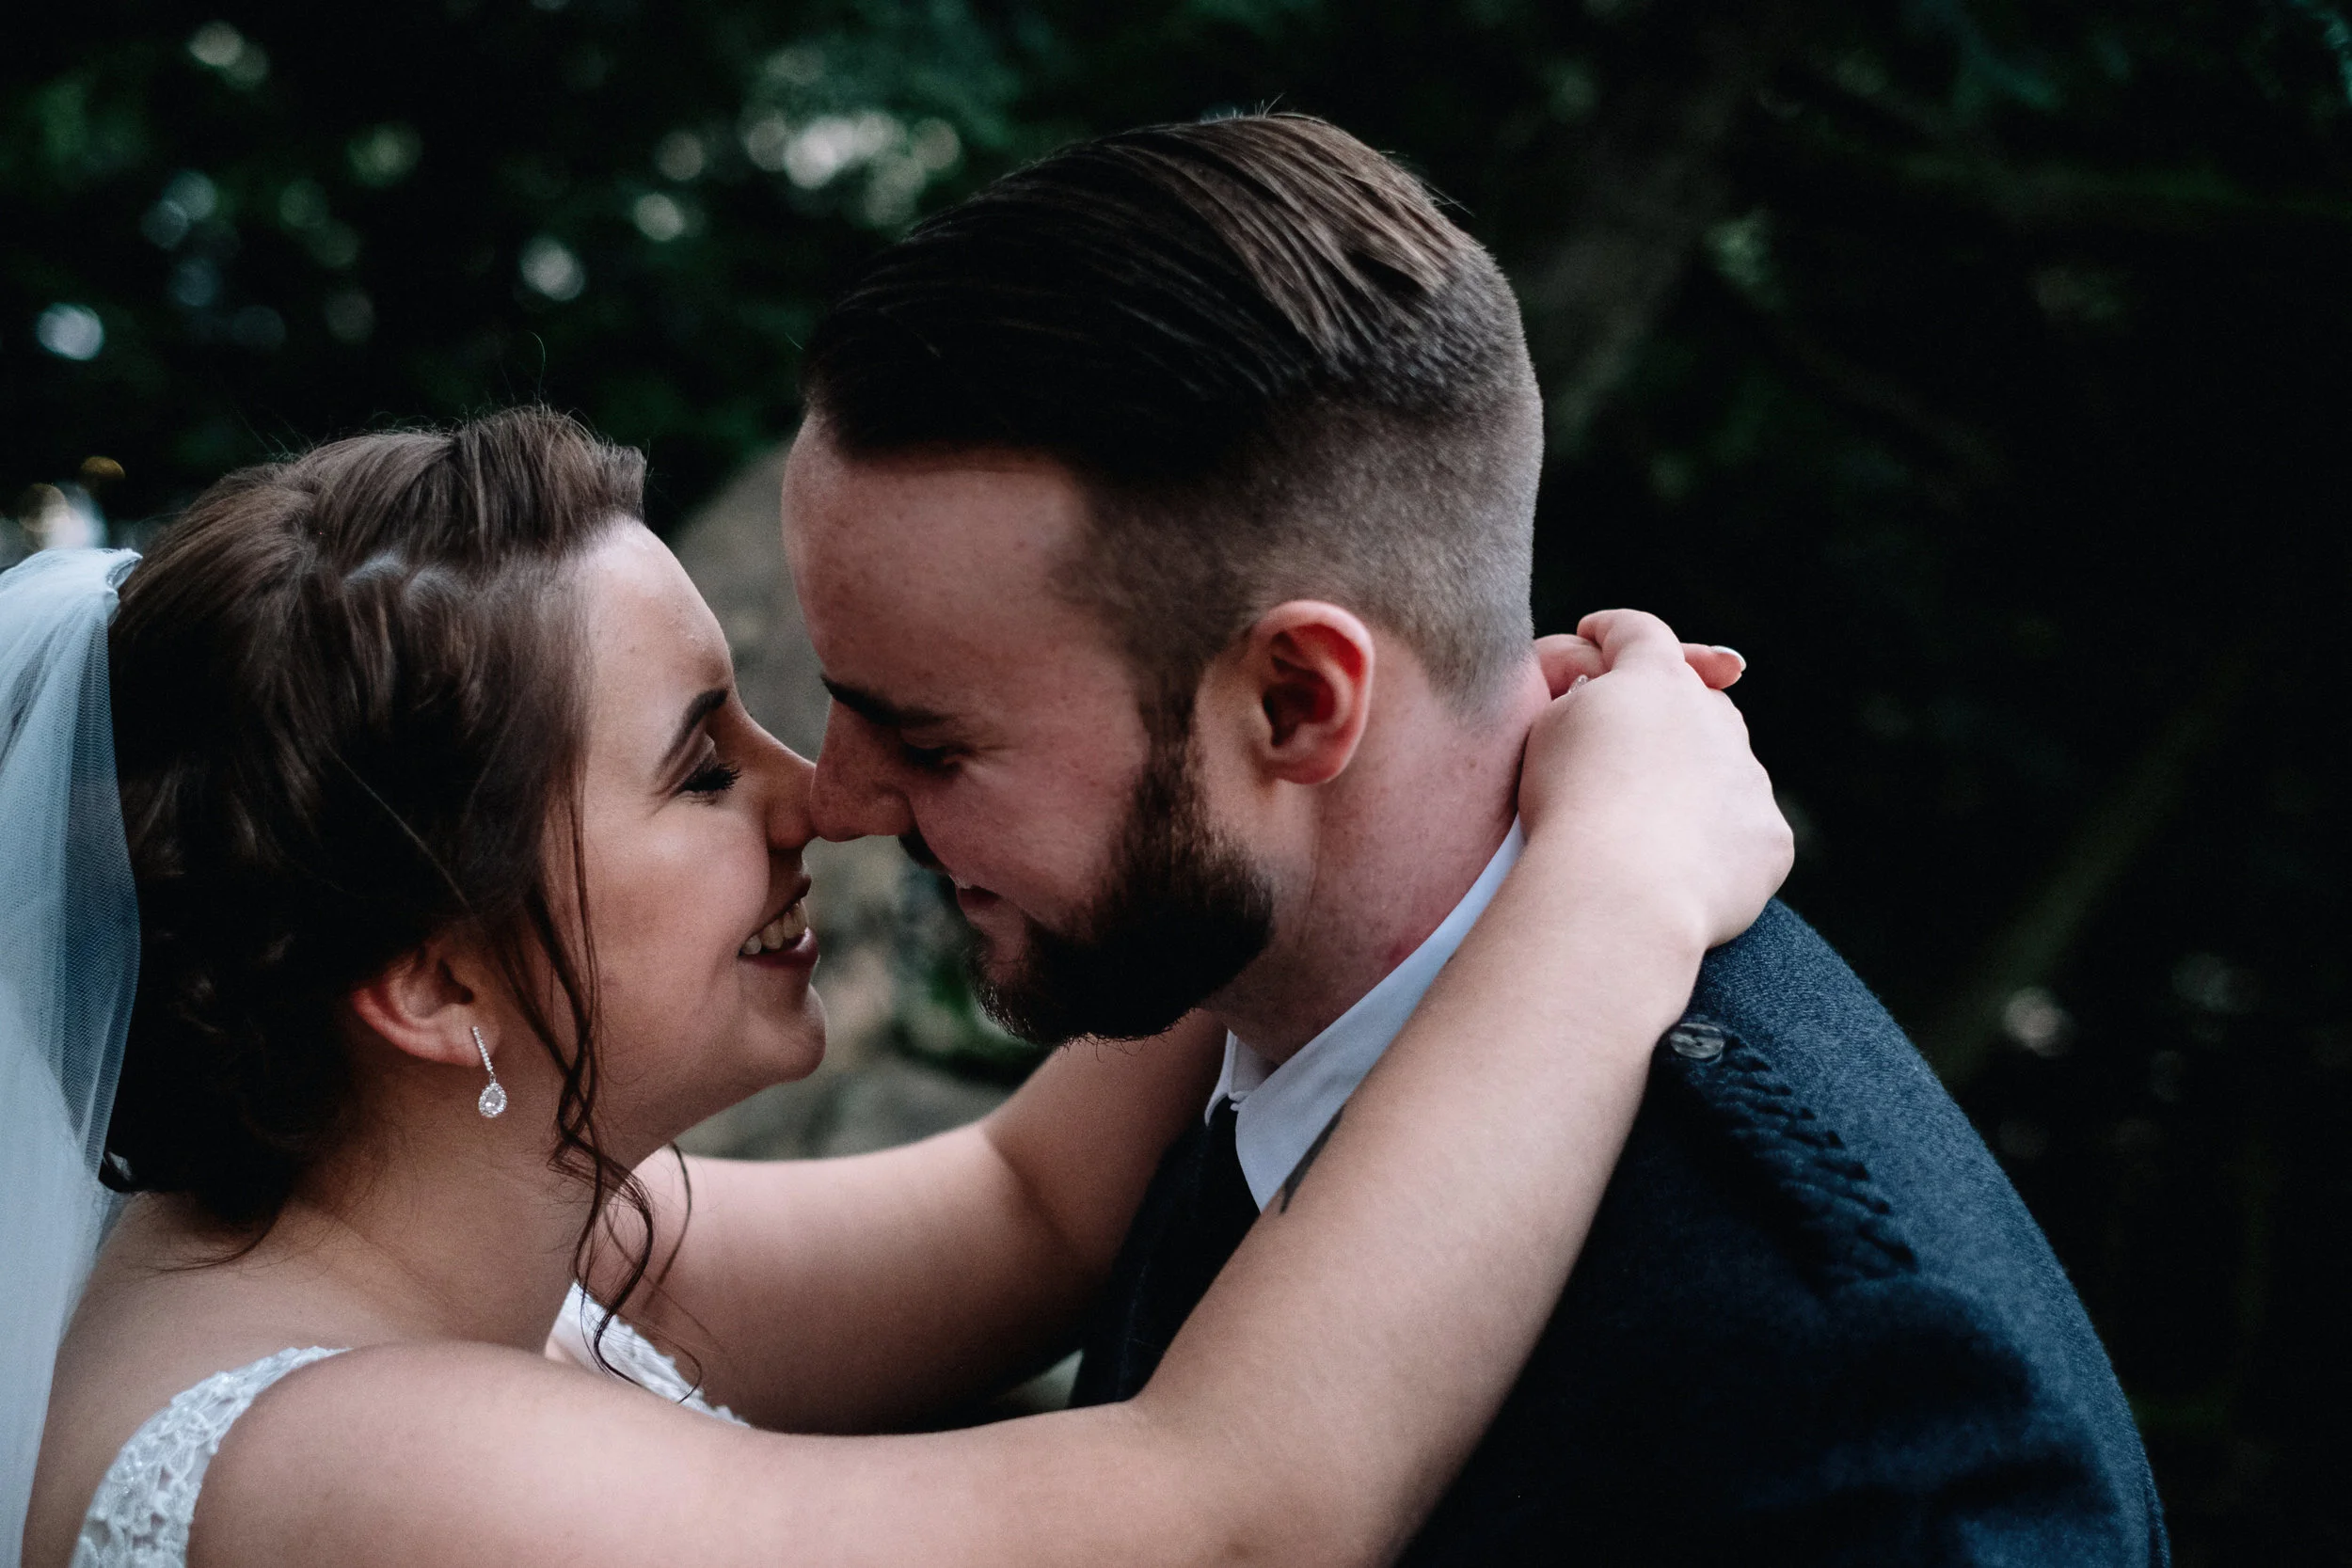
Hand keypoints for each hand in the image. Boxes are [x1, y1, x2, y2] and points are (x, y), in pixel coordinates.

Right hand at [1516, 610, 1791, 951]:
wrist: (1620, 893)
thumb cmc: (1567, 807)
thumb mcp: (1544, 729)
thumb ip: (1579, 700)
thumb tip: (1602, 703)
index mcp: (1655, 681)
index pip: (1638, 633)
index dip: (1614, 631)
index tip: (1598, 634)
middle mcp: (1715, 719)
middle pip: (1698, 696)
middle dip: (1668, 710)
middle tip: (1630, 741)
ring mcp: (1750, 779)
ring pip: (1726, 764)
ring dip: (1695, 778)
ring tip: (1647, 822)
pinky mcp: (1769, 838)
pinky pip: (1744, 829)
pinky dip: (1716, 840)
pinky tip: (1680, 865)